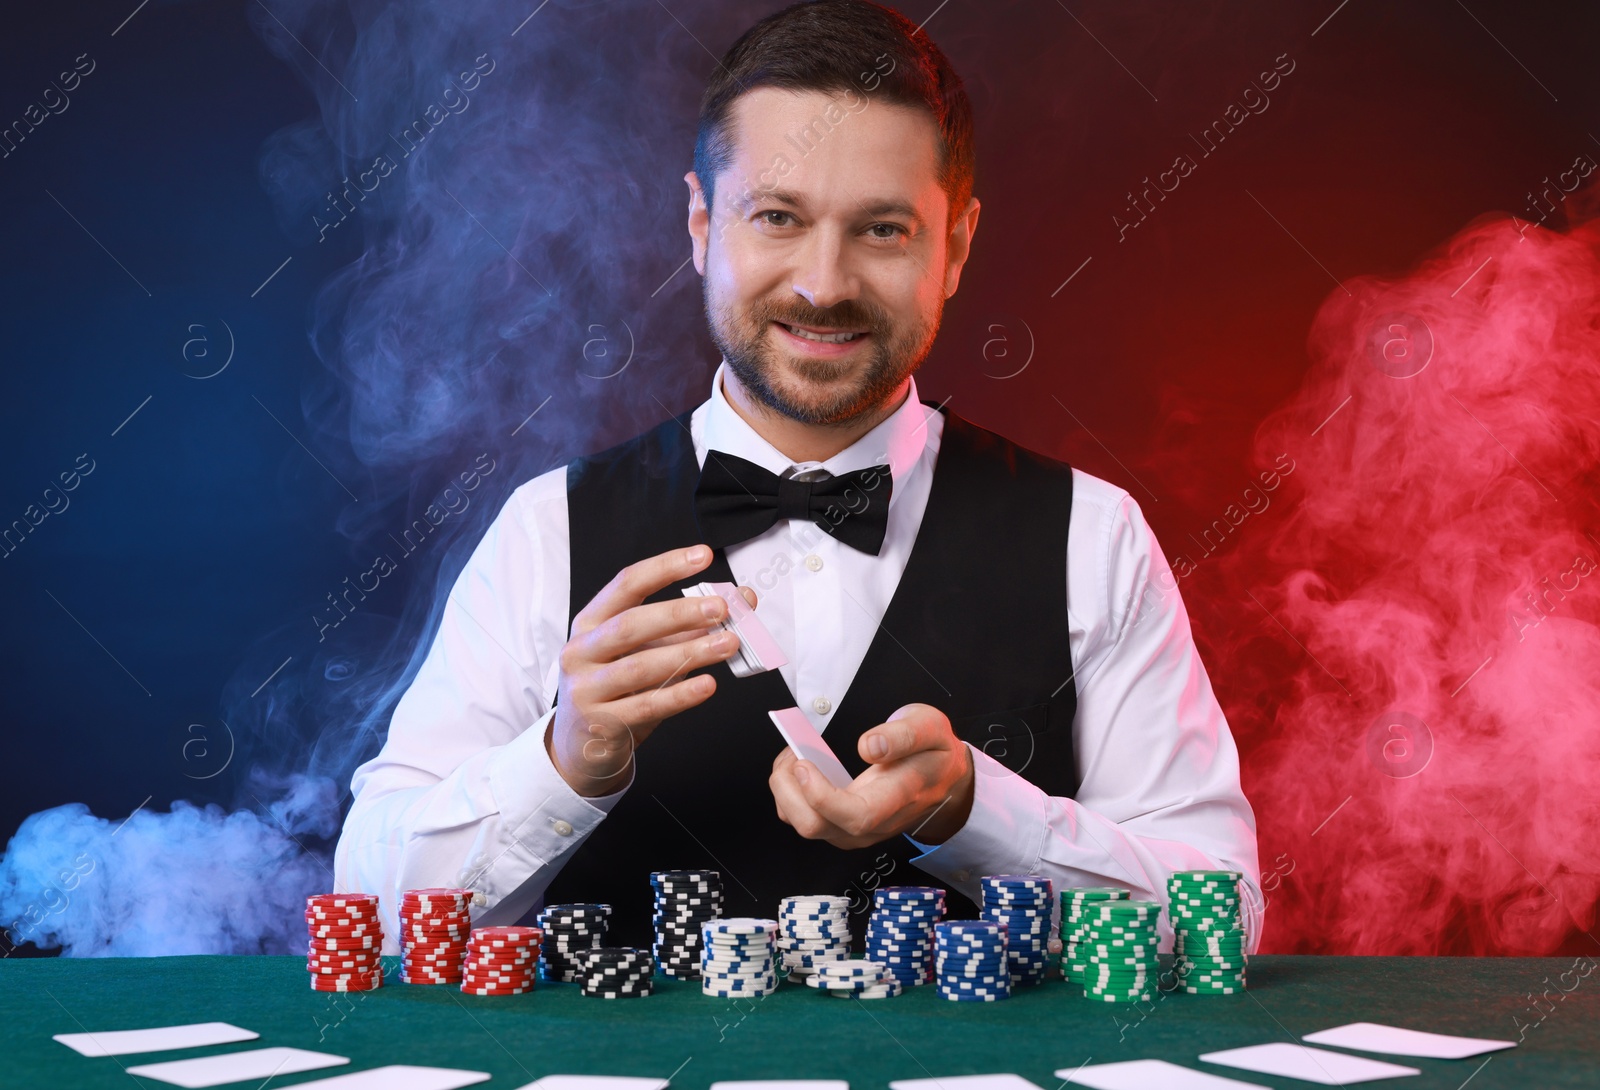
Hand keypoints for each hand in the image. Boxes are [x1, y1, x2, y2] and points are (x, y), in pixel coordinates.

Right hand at [549, 544, 756, 796]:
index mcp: (591, 622)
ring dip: (689, 653)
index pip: (627, 584)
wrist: (581, 746)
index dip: (665, 568)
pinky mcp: (601, 723)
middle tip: (721, 608)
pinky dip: (680, 694)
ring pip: (640, 667)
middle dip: (679, 613)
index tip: (702, 556)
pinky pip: (646, 705)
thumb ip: (688, 626)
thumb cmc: (618, 688)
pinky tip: (708, 684)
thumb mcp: (646, 651)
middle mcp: (581, 651)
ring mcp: (586, 689)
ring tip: (728, 644)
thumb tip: (741, 600)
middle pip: (630, 624)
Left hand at [768, 703, 974, 849]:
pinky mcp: (842, 827)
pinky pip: (804, 819)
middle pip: (816, 826)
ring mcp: (854, 829)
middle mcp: (872, 823)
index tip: (804, 765)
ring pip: (805, 825)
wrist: (944, 780)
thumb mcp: (931, 728)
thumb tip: (868, 746)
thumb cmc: (934, 754)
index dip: (822, 796)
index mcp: (896, 798)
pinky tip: (800, 769)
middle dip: (789, 789)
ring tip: (794, 755)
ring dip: (786, 790)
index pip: (856, 815)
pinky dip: (791, 794)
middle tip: (793, 752)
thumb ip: (903, 735)